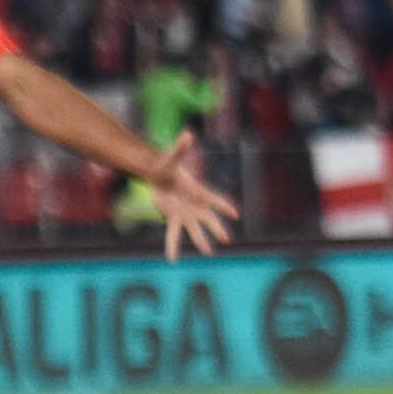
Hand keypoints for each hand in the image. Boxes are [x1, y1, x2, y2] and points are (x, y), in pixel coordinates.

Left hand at [142, 134, 238, 262]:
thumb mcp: (172, 156)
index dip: (224, 206)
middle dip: (216, 228)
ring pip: (195, 230)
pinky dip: (172, 246)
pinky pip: (173, 234)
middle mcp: (195, 205)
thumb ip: (180, 147)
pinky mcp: (173, 218)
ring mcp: (185, 213)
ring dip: (201, 241)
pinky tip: (172, 259)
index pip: (214, 199)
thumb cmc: (167, 164)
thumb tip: (187, 134)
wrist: (157, 174)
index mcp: (197, 191)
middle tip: (226, 239)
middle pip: (208, 218)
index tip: (235, 214)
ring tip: (209, 253)